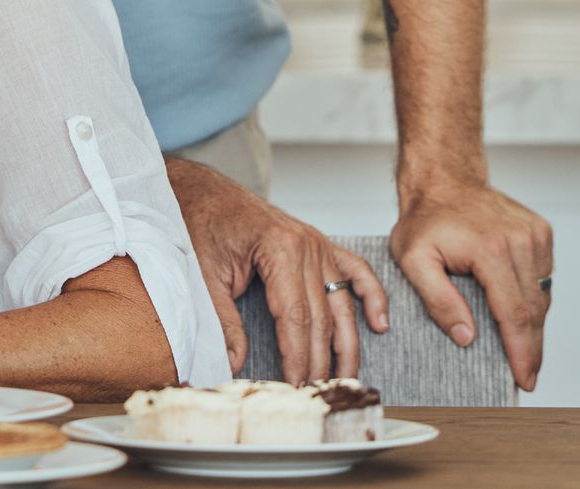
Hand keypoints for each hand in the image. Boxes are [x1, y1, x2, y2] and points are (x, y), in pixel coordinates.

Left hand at [168, 159, 387, 383]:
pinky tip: (378, 324)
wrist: (202, 189)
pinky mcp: (319, 242)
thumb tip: (234, 362)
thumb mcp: (204, 273)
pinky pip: (356, 271)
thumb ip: (223, 320)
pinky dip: (371, 296)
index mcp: (278, 249)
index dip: (297, 356)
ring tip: (346, 376)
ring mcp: (317, 243)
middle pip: (321, 315)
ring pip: (342, 302)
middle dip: (319, 359)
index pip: (295, 317)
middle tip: (316, 391)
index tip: (295, 385)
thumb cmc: (200, 222)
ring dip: (348, 342)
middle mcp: (306, 245)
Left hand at [390, 180, 551, 390]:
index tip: (524, 379)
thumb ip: (437, 299)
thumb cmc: (423, 219)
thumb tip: (466, 337)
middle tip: (525, 376)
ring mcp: (535, 235)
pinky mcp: (541, 232)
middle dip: (530, 347)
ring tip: (521, 349)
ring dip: (533, 325)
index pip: (513, 313)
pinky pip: (543, 277)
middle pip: (533, 309)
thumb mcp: (412, 259)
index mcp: (490, 249)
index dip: (520, 351)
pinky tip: (519, 312)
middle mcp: (520, 241)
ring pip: (542, 296)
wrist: (442, 179)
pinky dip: (533, 298)